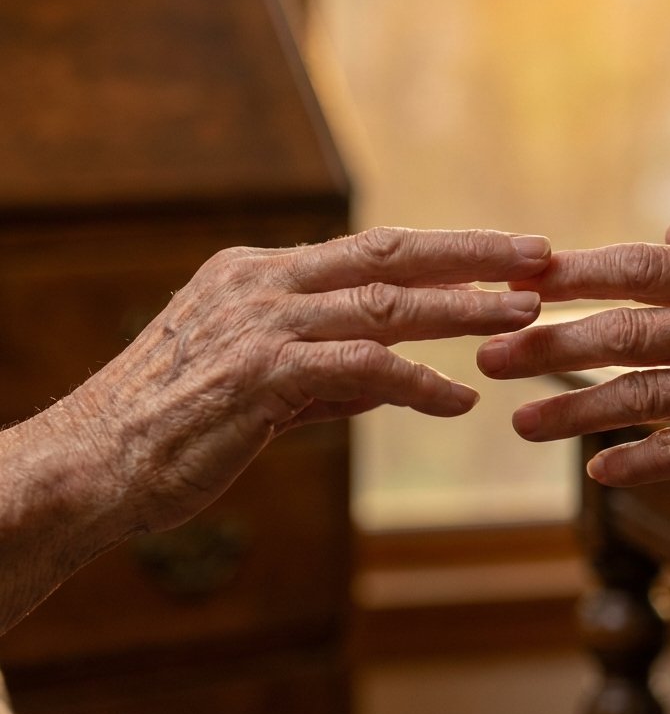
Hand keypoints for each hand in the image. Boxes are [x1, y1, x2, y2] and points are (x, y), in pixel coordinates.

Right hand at [61, 227, 549, 534]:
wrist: (87, 464)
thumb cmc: (172, 423)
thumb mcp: (257, 379)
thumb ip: (328, 370)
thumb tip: (398, 377)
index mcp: (262, 271)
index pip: (372, 249)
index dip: (445, 250)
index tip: (504, 252)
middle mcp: (264, 282)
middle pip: (391, 253)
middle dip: (472, 253)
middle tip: (539, 254)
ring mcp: (261, 323)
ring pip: (385, 304)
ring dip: (461, 309)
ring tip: (523, 314)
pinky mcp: (258, 374)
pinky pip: (358, 370)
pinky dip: (416, 383)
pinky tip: (456, 400)